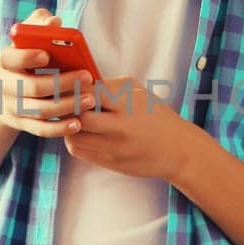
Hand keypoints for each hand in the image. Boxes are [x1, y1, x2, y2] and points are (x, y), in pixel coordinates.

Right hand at [0, 8, 96, 137]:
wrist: (2, 96)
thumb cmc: (23, 59)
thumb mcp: (25, 40)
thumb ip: (38, 25)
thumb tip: (53, 22)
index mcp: (6, 62)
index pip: (10, 58)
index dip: (26, 57)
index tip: (46, 54)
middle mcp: (6, 86)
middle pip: (32, 87)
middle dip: (61, 82)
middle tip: (87, 76)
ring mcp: (13, 108)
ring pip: (40, 110)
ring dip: (67, 105)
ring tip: (90, 99)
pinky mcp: (22, 125)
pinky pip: (41, 130)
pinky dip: (59, 128)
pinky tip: (78, 123)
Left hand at [64, 75, 200, 181]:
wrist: (177, 150)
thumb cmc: (157, 116)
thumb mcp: (139, 93)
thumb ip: (111, 86)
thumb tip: (79, 82)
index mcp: (129, 103)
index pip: (89, 93)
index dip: (75, 89)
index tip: (70, 86)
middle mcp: (121, 127)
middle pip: (78, 117)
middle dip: (69, 109)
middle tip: (66, 104)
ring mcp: (114, 147)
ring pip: (74, 136)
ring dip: (69, 127)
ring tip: (73, 119)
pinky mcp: (110, 162)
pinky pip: (79, 151)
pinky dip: (76, 140)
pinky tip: (83, 133)